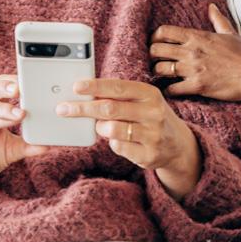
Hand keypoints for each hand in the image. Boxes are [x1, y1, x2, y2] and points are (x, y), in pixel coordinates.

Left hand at [57, 78, 201, 199]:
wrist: (178, 145)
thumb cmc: (150, 117)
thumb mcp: (141, 101)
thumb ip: (118, 96)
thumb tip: (84, 93)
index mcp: (150, 94)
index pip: (118, 87)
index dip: (95, 86)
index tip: (75, 87)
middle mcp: (153, 113)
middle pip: (109, 109)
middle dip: (82, 108)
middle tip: (63, 108)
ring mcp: (152, 135)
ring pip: (111, 129)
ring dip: (100, 127)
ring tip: (102, 126)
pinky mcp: (148, 155)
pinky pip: (118, 147)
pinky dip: (112, 142)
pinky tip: (119, 139)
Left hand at [150, 4, 240, 100]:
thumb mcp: (230, 33)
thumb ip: (217, 20)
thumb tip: (212, 7)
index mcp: (197, 37)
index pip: (164, 32)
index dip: (155, 38)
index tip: (156, 44)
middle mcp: (192, 51)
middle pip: (156, 50)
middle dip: (152, 56)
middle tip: (156, 61)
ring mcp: (193, 69)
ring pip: (160, 69)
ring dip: (159, 73)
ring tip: (163, 76)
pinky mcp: (197, 86)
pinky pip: (172, 89)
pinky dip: (169, 91)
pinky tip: (173, 90)